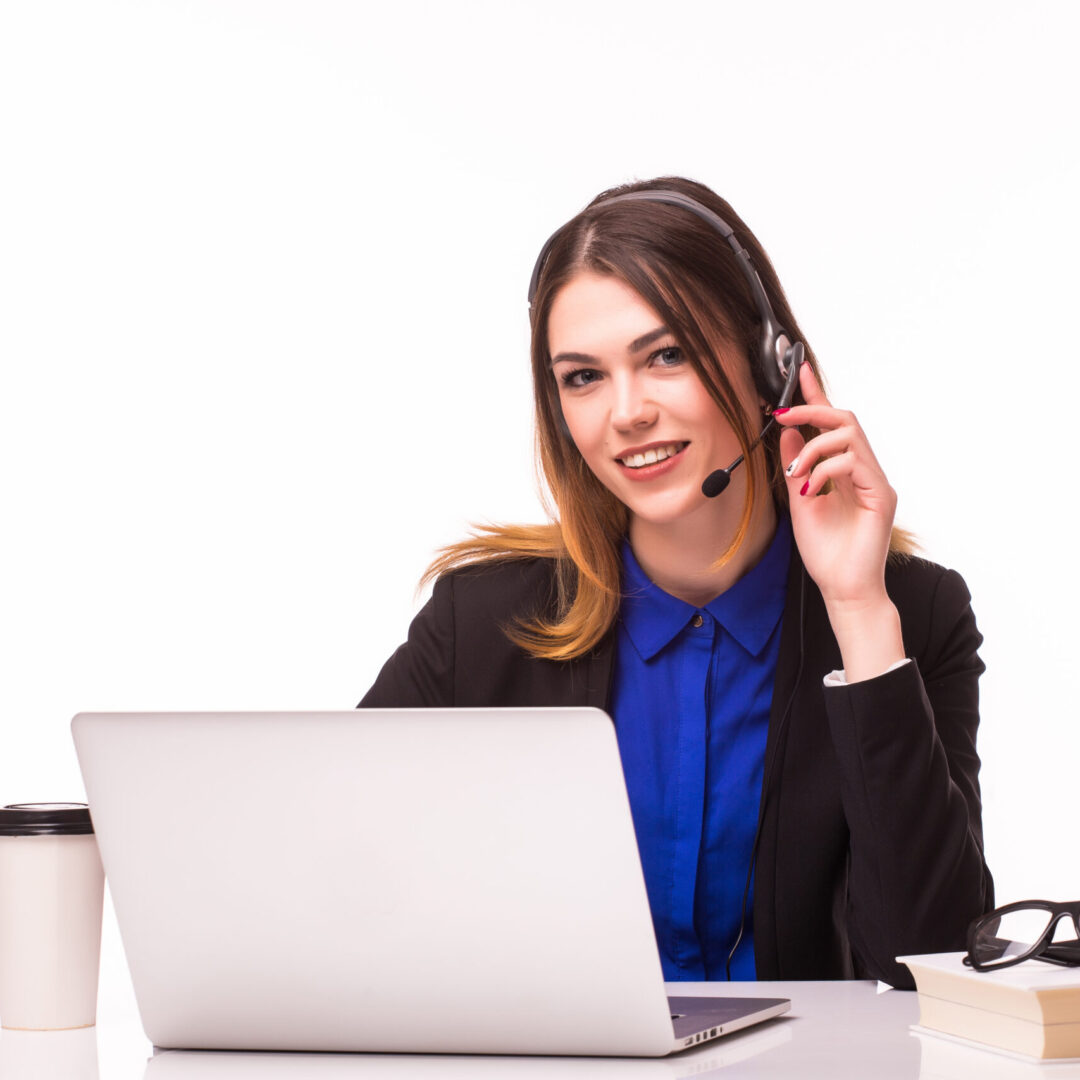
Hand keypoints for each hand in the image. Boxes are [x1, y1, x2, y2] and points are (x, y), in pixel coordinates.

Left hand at [774, 363, 904, 679]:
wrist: (843, 588)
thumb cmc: (826, 552)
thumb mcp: (799, 501)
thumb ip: (796, 466)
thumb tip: (787, 432)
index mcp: (845, 471)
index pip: (831, 424)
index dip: (815, 395)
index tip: (798, 370)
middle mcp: (864, 471)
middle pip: (844, 419)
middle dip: (812, 408)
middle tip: (783, 414)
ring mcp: (875, 482)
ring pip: (848, 435)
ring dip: (813, 447)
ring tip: (796, 475)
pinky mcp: (881, 496)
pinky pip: (853, 462)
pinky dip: (824, 469)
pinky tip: (810, 490)